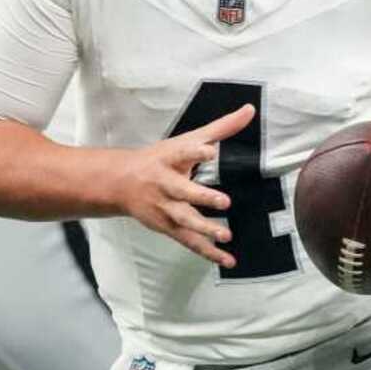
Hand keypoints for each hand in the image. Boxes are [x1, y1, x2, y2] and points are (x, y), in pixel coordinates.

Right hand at [113, 104, 252, 268]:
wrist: (121, 183)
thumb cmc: (160, 158)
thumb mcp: (187, 140)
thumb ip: (221, 128)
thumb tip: (249, 110)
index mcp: (169, 158)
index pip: (182, 153)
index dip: (195, 152)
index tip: (210, 151)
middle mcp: (165, 184)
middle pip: (182, 191)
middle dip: (201, 196)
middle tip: (224, 202)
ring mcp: (164, 207)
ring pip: (184, 220)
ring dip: (204, 229)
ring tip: (226, 235)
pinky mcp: (167, 226)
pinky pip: (188, 241)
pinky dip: (207, 252)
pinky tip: (227, 259)